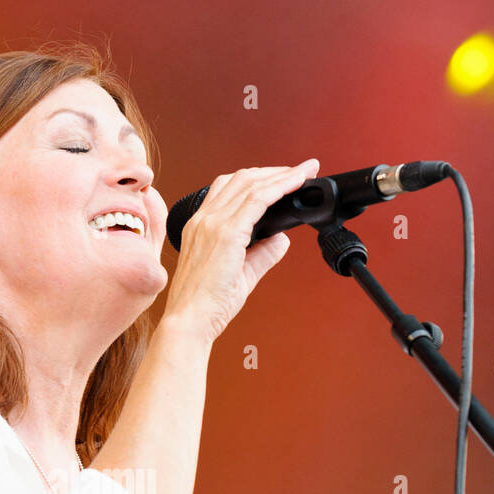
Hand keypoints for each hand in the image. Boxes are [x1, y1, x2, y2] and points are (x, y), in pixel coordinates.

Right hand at [162, 159, 319, 343]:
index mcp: (201, 226)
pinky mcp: (225, 233)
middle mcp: (203, 219)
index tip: (282, 177)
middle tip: (300, 171)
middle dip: (273, 171)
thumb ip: (262, 253)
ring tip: (304, 172)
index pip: (229, 188)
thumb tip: (283, 238)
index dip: (258, 178)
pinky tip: (296, 183)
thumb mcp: (241, 274)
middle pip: (241, 178)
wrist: (189, 322)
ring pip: (250, 183)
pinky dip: (280, 186)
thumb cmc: (207, 305)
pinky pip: (258, 199)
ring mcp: (212, 223)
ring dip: (281, 174)